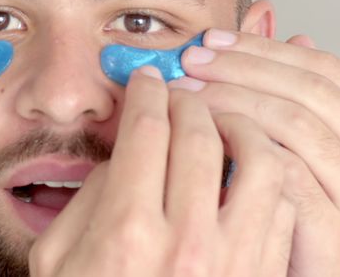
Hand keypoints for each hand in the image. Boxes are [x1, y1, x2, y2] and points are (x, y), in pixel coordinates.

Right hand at [29, 65, 294, 276]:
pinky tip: (251, 167)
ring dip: (244, 125)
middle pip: (200, 133)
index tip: (148, 82)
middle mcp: (186, 243)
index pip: (147, 130)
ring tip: (226, 120)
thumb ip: (88, 200)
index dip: (148, 93)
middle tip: (184, 90)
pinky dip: (270, 174)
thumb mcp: (57, 261)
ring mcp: (235, 261)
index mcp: (127, 232)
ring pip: (259, 159)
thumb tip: (125, 152)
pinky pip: (282, 204)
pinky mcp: (266, 275)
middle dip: (192, 97)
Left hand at [177, 31, 339, 276]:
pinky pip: (281, 170)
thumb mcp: (338, 166)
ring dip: (230, 100)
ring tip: (187, 93)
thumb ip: (315, 104)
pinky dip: (237, 145)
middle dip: (241, 66)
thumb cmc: (336, 239)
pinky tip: (203, 139)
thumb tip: (288, 32)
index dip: (265, 49)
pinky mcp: (338, 233)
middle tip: (192, 58)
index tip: (216, 39)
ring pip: (293, 122)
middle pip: (309, 88)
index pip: (327, 70)